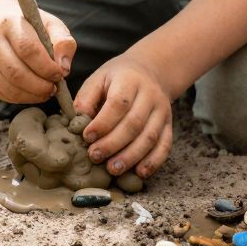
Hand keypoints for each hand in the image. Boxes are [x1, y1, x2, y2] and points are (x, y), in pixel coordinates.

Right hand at [0, 0, 72, 106]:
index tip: (59, 74)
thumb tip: (64, 68)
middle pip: (16, 72)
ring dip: (32, 96)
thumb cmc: (27, 25)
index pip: (27, 50)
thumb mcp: (49, 23)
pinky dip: (21, 99)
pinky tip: (32, 93)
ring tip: (46, 92)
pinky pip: (2, 94)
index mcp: (9, 24)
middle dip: (40, 86)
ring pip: (8, 88)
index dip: (46, 67)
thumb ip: (63, 41)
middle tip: (54, 88)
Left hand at [73, 53, 173, 178]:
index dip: (103, 123)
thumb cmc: (117, 80)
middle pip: (134, 123)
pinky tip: (140, 173)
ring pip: (149, 137)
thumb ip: (86, 99)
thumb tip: (77, 124)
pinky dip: (154, 161)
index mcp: (130, 80)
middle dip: (113, 143)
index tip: (87, 137)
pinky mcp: (169, 125)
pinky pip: (165, 145)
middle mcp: (150, 95)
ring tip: (113, 170)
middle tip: (95, 156)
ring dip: (131, 156)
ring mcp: (162, 111)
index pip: (118, 104)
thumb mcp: (98, 79)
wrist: (149, 73)